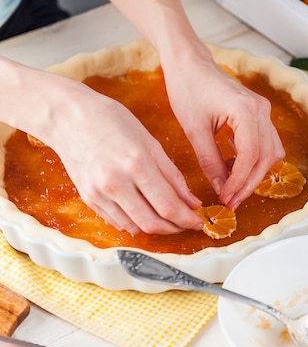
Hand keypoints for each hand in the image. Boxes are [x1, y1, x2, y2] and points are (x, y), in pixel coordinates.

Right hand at [45, 81, 203, 234]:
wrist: (69, 118)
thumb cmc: (112, 121)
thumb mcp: (150, 142)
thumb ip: (172, 176)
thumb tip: (191, 201)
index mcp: (137, 165)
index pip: (168, 206)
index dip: (187, 219)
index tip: (198, 221)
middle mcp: (116, 183)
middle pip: (153, 223)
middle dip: (175, 228)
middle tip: (186, 223)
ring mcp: (99, 194)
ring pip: (135, 227)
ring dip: (157, 228)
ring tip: (169, 220)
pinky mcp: (88, 199)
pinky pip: (118, 222)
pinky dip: (136, 223)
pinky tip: (146, 214)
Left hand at [161, 45, 284, 209]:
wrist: (190, 63)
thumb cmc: (188, 88)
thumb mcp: (194, 129)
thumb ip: (210, 160)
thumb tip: (220, 187)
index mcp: (245, 111)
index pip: (250, 156)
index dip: (239, 181)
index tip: (225, 197)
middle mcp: (261, 111)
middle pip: (265, 157)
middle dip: (249, 182)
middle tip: (230, 200)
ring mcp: (263, 111)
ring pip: (270, 152)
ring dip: (254, 172)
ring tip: (232, 187)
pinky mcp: (259, 113)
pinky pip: (265, 142)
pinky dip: (253, 159)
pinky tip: (232, 167)